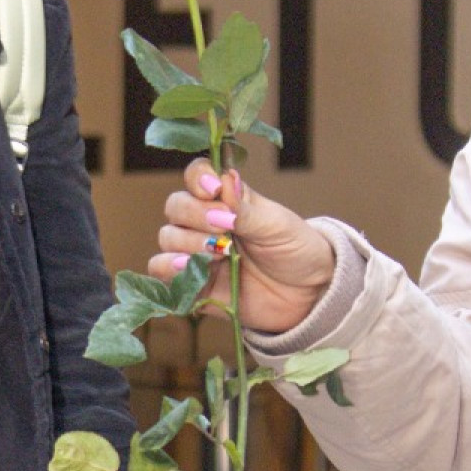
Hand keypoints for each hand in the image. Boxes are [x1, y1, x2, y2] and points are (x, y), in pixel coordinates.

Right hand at [150, 160, 336, 334]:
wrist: (308, 295)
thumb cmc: (295, 250)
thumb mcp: (276, 225)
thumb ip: (245, 209)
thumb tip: (224, 179)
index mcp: (226, 199)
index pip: (197, 176)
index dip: (198, 178)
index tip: (214, 189)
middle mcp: (205, 222)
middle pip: (176, 205)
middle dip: (195, 215)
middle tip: (224, 229)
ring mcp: (197, 252)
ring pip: (167, 236)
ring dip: (188, 242)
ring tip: (219, 254)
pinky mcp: (192, 283)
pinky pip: (161, 271)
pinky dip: (168, 267)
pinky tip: (189, 268)